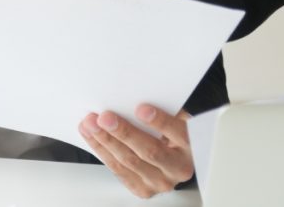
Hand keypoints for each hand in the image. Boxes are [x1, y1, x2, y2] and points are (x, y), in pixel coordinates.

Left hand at [79, 104, 193, 197]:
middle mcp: (178, 168)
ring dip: (105, 141)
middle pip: (149, 151)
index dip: (160, 121)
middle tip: (105, 117)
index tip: (142, 108)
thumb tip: (138, 94)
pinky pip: (119, 171)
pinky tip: (93, 137)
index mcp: (193, 146)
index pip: (178, 133)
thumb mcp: (178, 116)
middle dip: (123, 132)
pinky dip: (103, 151)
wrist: (176, 157)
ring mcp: (160, 182)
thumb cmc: (175, 131)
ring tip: (91, 124)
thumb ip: (165, 109)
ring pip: (129, 162)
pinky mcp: (143, 189)